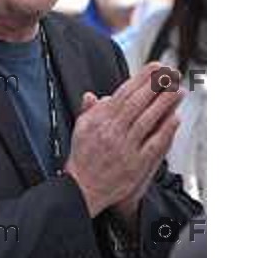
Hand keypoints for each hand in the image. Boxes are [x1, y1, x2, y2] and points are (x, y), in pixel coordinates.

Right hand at [65, 63, 182, 217]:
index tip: (155, 68)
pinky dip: (165, 130)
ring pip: (148, 120)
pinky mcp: (136, 165)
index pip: (124, 93)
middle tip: (171, 73)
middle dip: (156, 85)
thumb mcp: (80, 129)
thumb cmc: (83, 158)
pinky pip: (154, 144)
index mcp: (100, 120)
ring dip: (165, 104)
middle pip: (138, 103)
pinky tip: (175, 119)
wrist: (82, 189)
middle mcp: (112, 131)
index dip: (142, 78)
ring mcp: (125, 148)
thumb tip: (93, 95)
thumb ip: (89, 111)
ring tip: (177, 90)